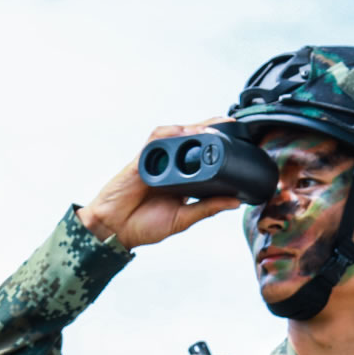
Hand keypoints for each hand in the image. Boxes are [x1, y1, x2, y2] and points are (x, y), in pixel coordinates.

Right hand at [77, 120, 241, 249]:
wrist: (115, 230)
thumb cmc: (143, 225)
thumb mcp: (183, 219)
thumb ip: (208, 208)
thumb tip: (235, 201)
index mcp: (181, 179)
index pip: (201, 156)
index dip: (217, 145)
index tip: (238, 140)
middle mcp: (169, 166)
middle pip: (191, 139)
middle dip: (210, 128)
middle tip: (230, 124)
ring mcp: (155, 160)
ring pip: (176, 136)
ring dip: (194, 129)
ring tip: (211, 128)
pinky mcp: (141, 159)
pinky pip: (156, 141)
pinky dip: (170, 134)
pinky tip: (183, 132)